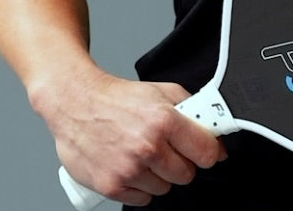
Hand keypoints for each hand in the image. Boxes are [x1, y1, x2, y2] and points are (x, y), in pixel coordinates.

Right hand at [42, 68, 225, 205]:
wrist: (78, 104)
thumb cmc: (119, 98)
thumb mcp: (163, 91)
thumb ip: (192, 109)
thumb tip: (214, 132)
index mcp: (164, 120)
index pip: (206, 152)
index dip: (210, 152)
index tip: (207, 151)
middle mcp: (147, 147)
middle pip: (186, 175)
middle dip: (183, 163)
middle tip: (170, 149)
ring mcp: (128, 169)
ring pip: (165, 189)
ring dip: (160, 176)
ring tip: (146, 155)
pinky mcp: (111, 186)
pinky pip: (142, 199)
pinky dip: (140, 187)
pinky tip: (132, 167)